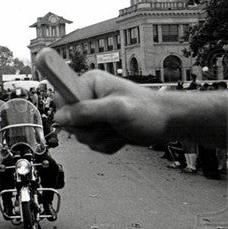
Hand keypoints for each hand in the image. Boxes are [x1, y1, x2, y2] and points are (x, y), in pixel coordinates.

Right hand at [53, 72, 167, 153]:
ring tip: (118, 130)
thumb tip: (60, 116)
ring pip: (80, 135)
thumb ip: (87, 112)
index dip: (69, 112)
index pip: (61, 98)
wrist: (166, 124)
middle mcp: (89, 97)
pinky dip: (106, 145)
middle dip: (89, 130)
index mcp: (89, 83)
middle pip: (69, 121)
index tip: (85, 119)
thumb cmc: (149, 111)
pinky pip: (91, 143)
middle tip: (109, 125)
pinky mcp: (99, 127)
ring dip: (100, 139)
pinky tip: (119, 136)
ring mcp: (94, 113)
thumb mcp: (117, 110)